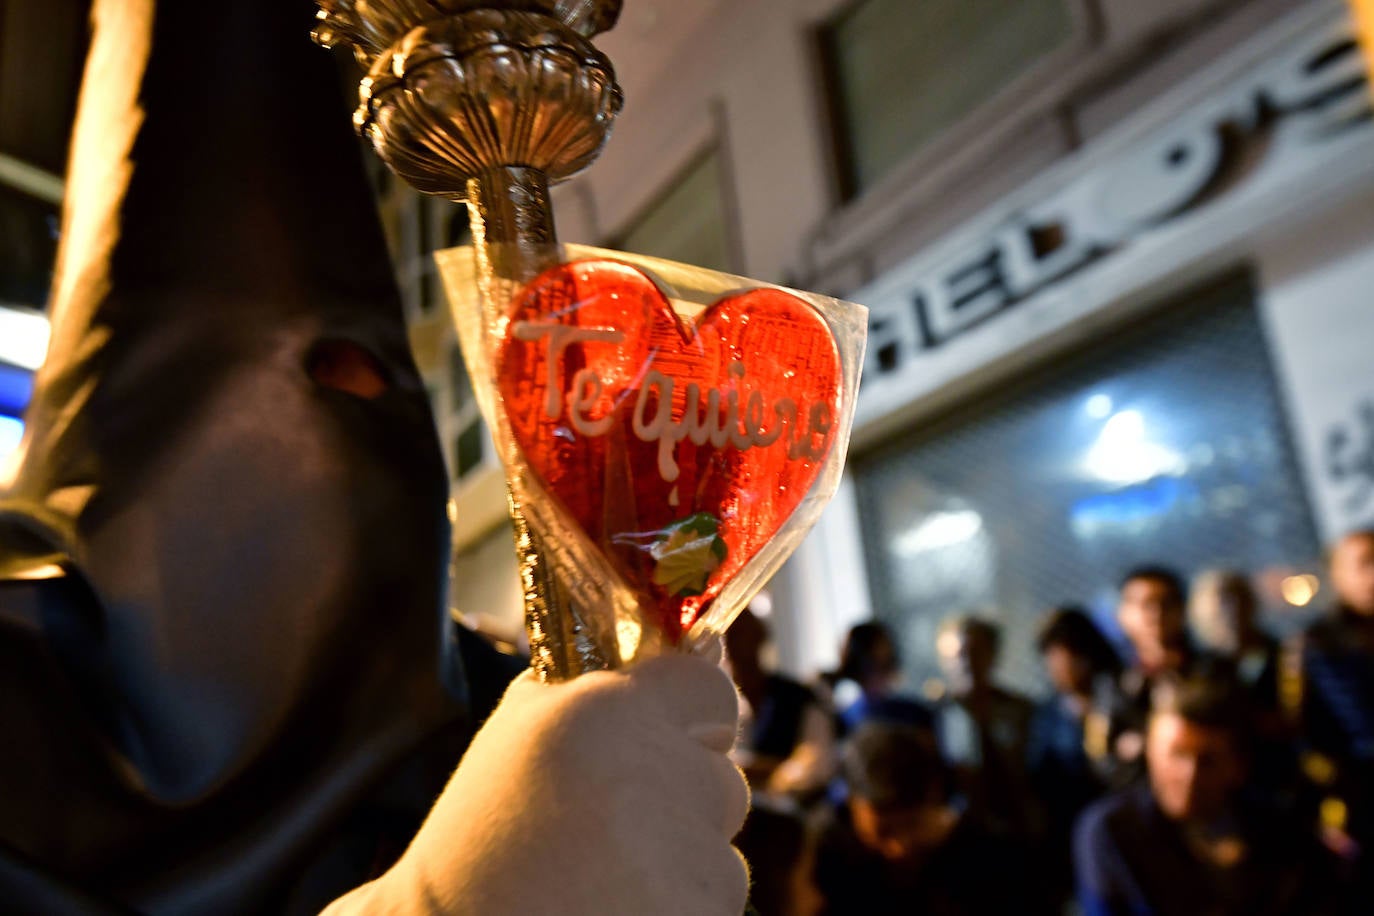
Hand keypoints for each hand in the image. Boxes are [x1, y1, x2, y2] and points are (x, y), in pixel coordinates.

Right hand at [323, 651, 749, 914]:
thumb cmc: (480, 844)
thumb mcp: (517, 733)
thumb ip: (591, 687)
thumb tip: (669, 657)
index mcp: (605, 714)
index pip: (710, 689)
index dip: (695, 718)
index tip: (671, 743)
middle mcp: (655, 774)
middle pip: (722, 776)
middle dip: (686, 802)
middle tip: (617, 831)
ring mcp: (686, 853)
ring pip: (722, 847)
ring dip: (685, 863)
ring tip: (606, 878)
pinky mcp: (701, 909)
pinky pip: (717, 899)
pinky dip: (682, 906)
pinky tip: (620, 908)